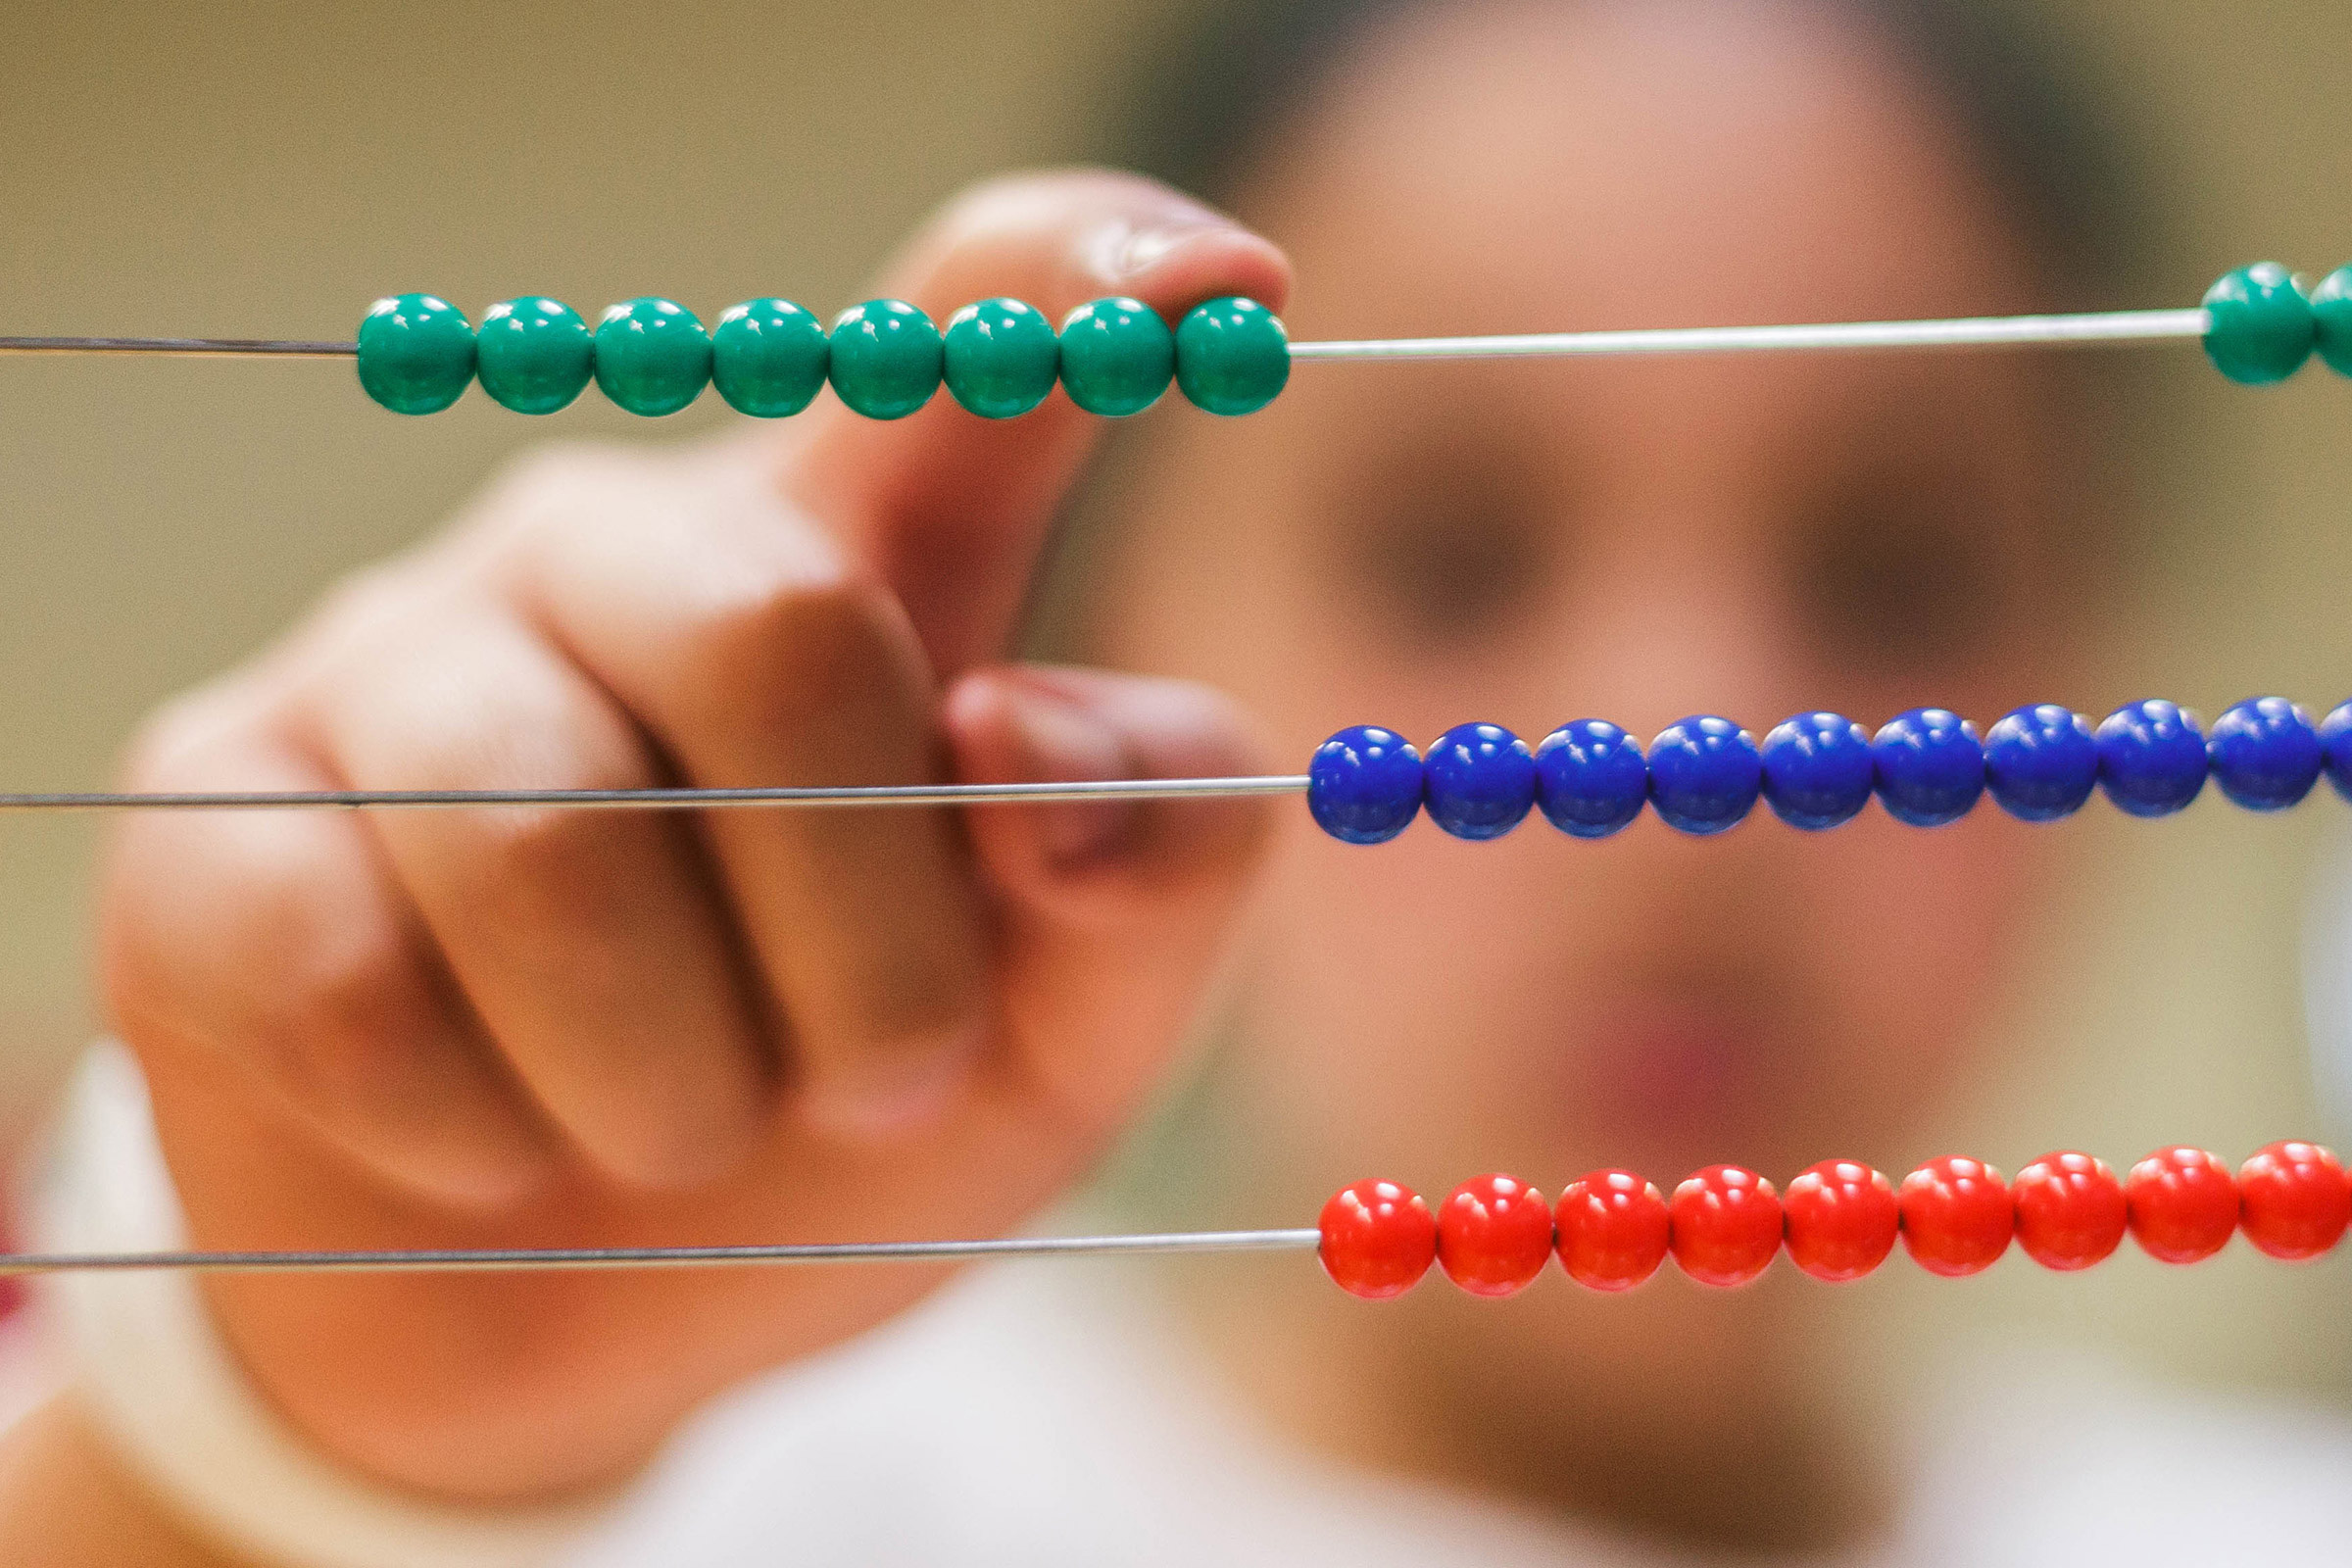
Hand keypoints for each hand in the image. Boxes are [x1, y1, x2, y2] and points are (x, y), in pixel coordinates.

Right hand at [96, 171, 1289, 1499]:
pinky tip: (492, 1137)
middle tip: (877, 1077)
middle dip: (867, 936)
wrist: (573, 1316)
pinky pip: (345, 975)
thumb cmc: (834, 1116)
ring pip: (549, 834)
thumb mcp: (1063, 1033)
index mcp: (859, 563)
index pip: (958, 349)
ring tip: (683, 1123)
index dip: (1078, 286)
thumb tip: (1030, 735)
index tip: (1223, 279)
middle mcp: (626, 551)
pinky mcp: (216, 803)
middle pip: (778, 626)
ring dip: (670, 1071)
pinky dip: (476, 1129)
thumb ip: (1148, 867)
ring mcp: (397, 653)